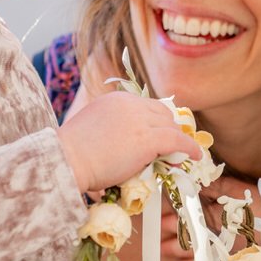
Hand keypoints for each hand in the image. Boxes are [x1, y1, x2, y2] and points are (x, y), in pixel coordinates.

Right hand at [57, 91, 202, 192]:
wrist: (65, 160)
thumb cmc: (70, 154)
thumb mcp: (91, 129)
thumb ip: (111, 129)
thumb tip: (123, 146)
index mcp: (115, 100)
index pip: (146, 105)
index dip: (156, 120)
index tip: (161, 131)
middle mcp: (131, 104)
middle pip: (162, 113)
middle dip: (169, 127)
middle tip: (174, 144)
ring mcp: (141, 120)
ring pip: (170, 127)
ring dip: (178, 140)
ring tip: (182, 153)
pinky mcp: (150, 139)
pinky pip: (178, 141)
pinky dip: (189, 148)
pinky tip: (195, 156)